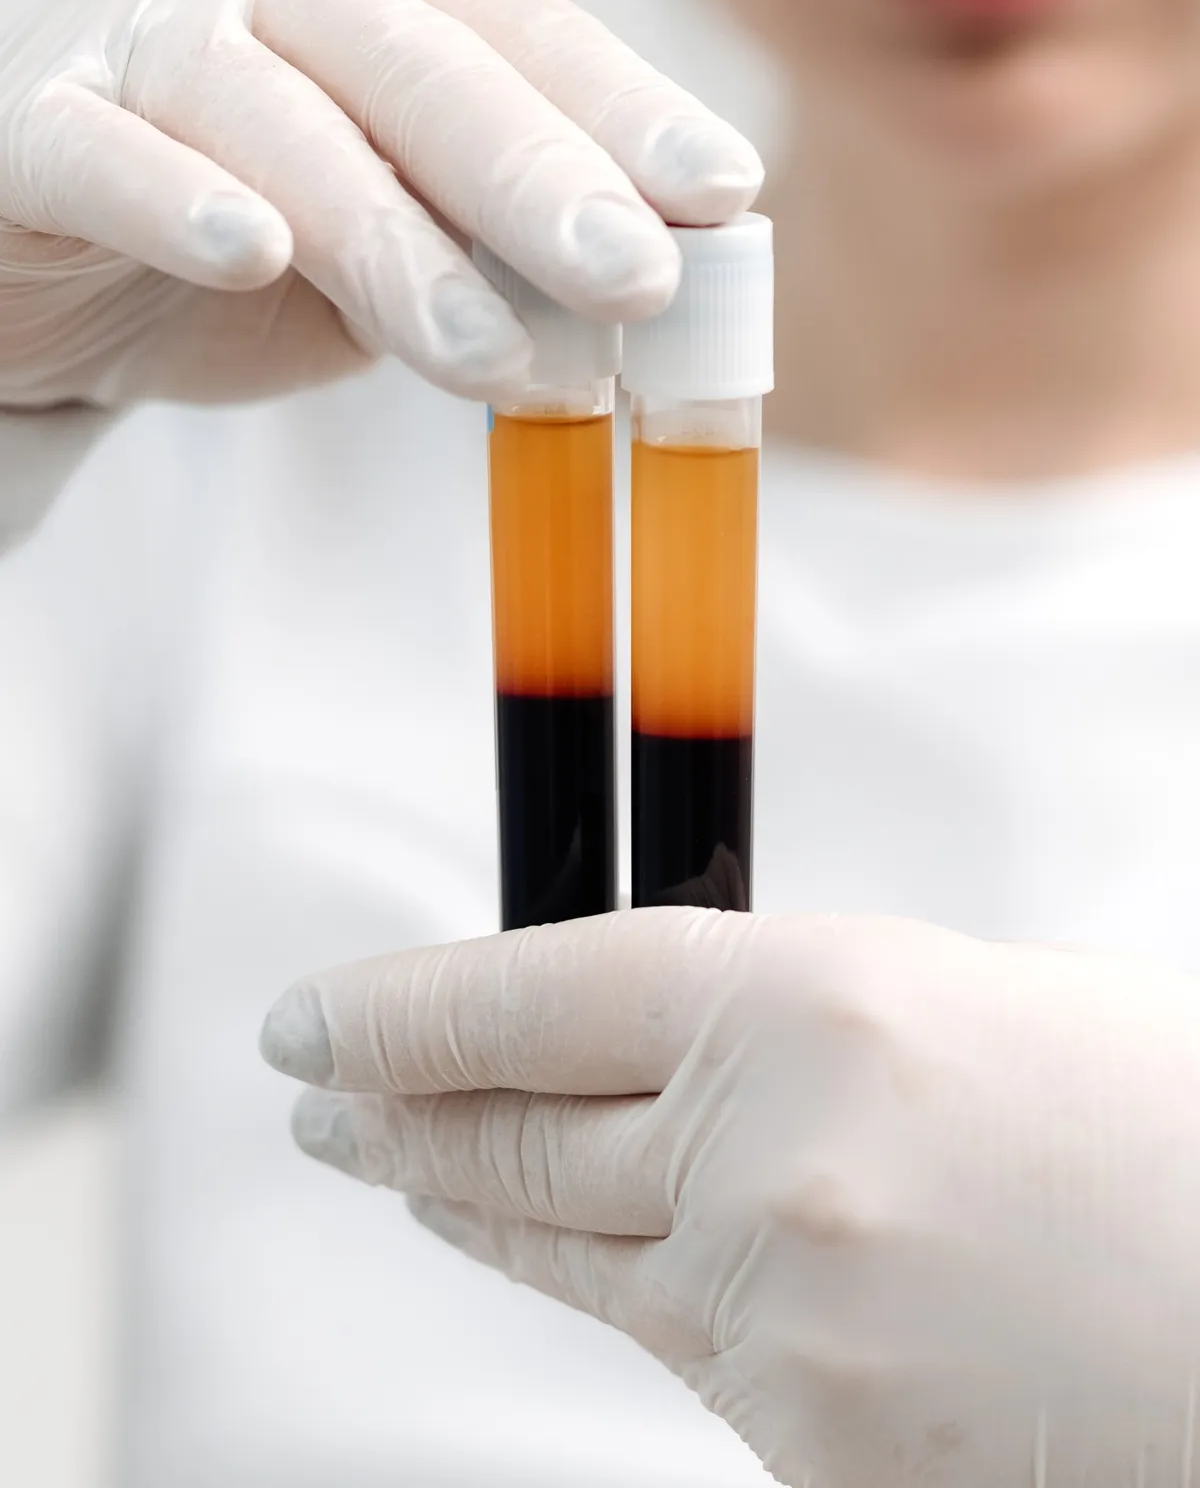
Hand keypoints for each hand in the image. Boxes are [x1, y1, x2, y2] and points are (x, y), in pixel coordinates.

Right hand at [0, 0, 760, 408]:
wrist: (58, 274)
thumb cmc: (256, 246)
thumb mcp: (409, 246)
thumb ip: (505, 246)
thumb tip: (666, 288)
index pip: (526, 31)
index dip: (627, 111)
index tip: (723, 196)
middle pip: (422, 63)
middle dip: (539, 178)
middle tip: (635, 279)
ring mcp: (145, 30)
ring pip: (280, 121)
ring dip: (392, 242)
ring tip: (487, 355)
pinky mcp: (34, 119)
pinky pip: (107, 154)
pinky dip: (177, 201)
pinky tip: (252, 251)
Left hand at [261, 909, 1199, 1487]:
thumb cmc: (1166, 1133)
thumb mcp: (959, 1009)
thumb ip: (791, 1032)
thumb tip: (668, 1054)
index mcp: (813, 1005)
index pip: (529, 995)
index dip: (399, 1010)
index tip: (315, 1021)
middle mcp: (769, 1162)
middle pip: (515, 1137)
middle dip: (399, 1118)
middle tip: (326, 1102)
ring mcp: (783, 1325)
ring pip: (577, 1258)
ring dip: (482, 1214)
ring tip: (420, 1179)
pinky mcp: (812, 1455)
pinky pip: (692, 1357)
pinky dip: (644, 1301)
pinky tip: (627, 1273)